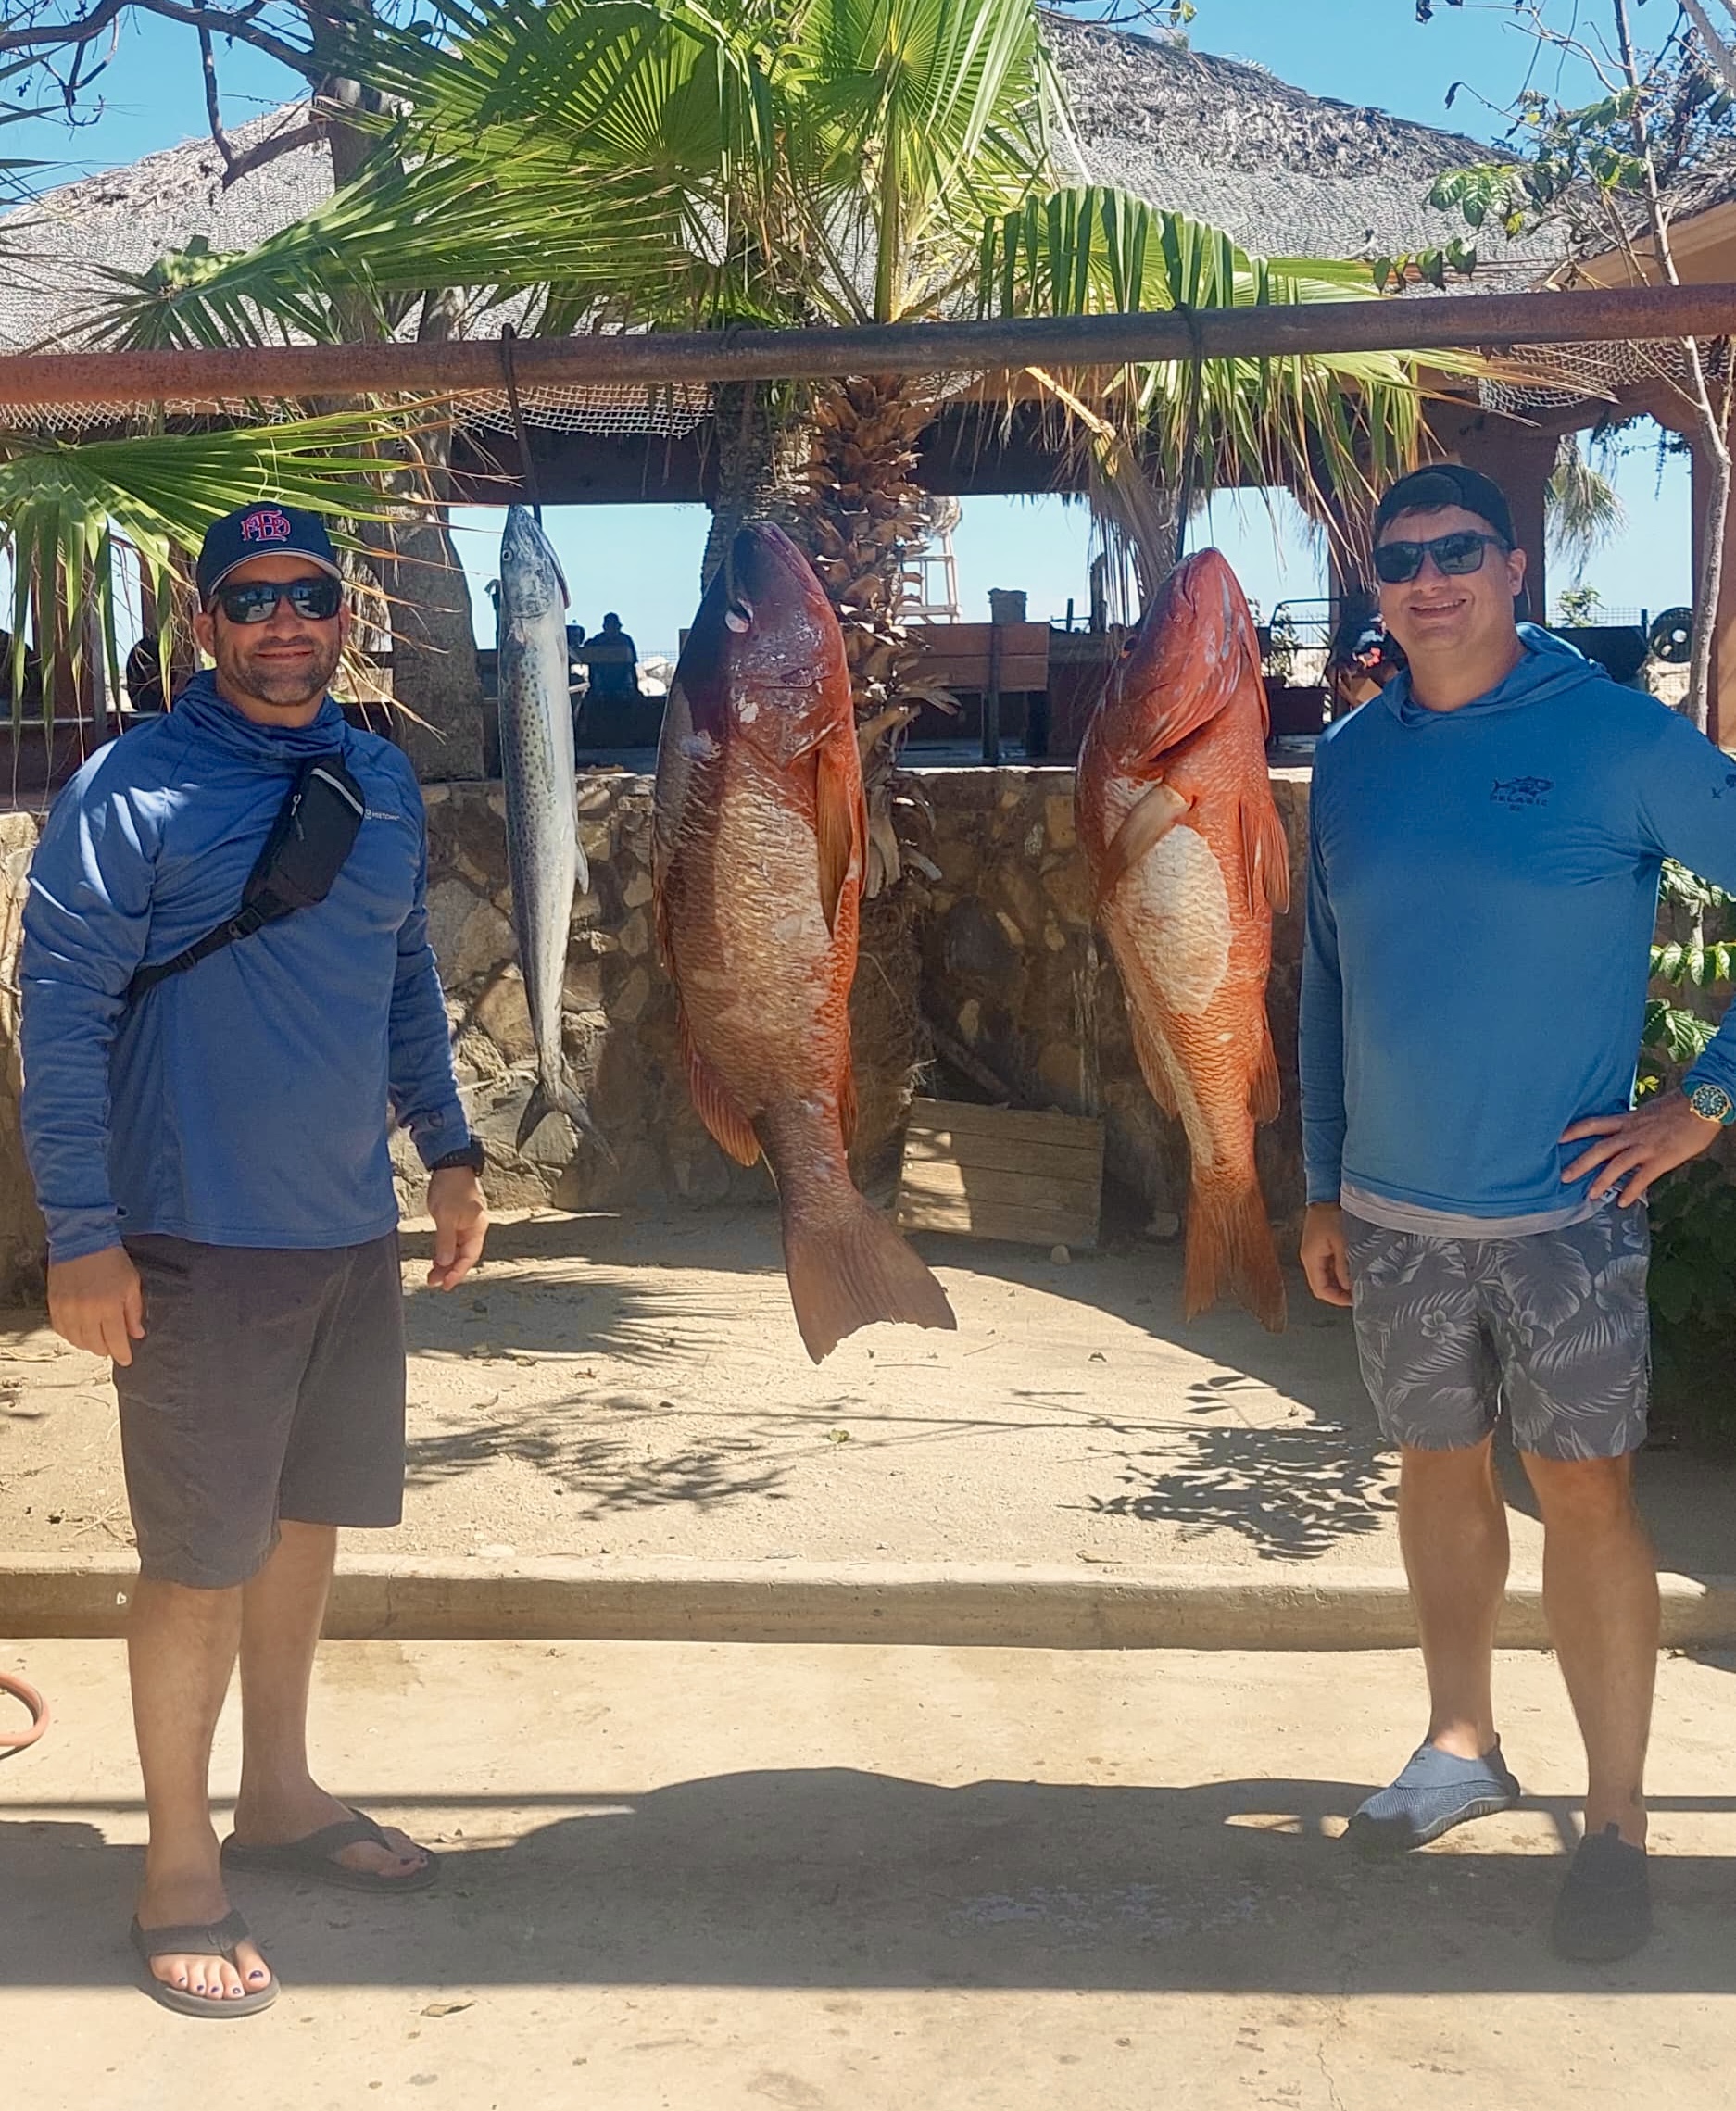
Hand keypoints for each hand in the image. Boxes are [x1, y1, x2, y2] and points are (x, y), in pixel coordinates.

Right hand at [47, 1246, 145, 1364]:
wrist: (82, 1240)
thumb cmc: (110, 1259)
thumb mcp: (132, 1284)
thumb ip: (134, 1312)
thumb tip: (136, 1333)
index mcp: (109, 1307)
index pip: (116, 1342)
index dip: (122, 1354)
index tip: (126, 1360)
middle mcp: (86, 1312)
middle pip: (96, 1345)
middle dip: (107, 1349)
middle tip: (113, 1346)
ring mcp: (68, 1309)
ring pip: (77, 1341)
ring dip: (89, 1344)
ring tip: (98, 1338)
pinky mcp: (54, 1305)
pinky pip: (61, 1330)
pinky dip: (72, 1336)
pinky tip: (81, 1331)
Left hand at [427, 1167, 487, 1290]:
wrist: (451, 1165)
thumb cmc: (451, 1186)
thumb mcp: (445, 1216)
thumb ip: (445, 1241)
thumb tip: (445, 1262)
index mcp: (477, 1228)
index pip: (469, 1257)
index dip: (457, 1272)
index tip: (446, 1285)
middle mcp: (475, 1228)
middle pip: (464, 1256)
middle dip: (450, 1271)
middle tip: (434, 1282)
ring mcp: (467, 1224)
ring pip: (458, 1250)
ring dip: (446, 1263)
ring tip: (432, 1275)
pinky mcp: (458, 1220)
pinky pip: (453, 1242)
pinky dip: (445, 1252)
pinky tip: (437, 1259)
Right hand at [1300, 1202, 1352, 1307]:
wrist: (1327, 1192)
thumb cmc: (1332, 1214)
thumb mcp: (1342, 1243)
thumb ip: (1344, 1266)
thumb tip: (1349, 1287)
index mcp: (1310, 1258)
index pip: (1320, 1289)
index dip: (1336, 1298)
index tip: (1353, 1300)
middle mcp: (1310, 1257)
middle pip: (1323, 1283)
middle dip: (1340, 1291)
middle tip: (1359, 1293)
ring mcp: (1315, 1251)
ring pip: (1327, 1275)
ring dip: (1341, 1281)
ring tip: (1358, 1281)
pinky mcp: (1322, 1244)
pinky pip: (1330, 1264)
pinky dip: (1340, 1270)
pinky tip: (1353, 1268)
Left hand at [1561, 1093, 1722, 1207]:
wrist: (1702, 1104)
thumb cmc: (1678, 1107)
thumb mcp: (1648, 1112)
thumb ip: (1633, 1123)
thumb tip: (1623, 1132)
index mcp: (1627, 1120)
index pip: (1593, 1124)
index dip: (1574, 1131)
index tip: (1557, 1139)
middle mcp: (1632, 1133)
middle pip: (1599, 1148)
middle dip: (1580, 1163)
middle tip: (1563, 1177)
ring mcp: (1645, 1146)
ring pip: (1617, 1164)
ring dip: (1602, 1181)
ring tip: (1589, 1195)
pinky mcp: (1661, 1158)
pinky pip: (1643, 1177)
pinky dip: (1631, 1190)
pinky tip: (1622, 1202)